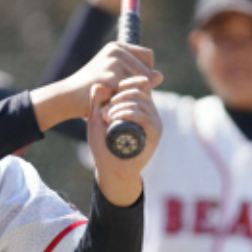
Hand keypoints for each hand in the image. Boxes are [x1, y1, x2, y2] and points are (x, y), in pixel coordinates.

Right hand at [33, 42, 161, 131]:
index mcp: (116, 47)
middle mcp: (116, 50)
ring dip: (131, 95)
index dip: (145, 72)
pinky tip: (108, 102)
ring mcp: (112, 62)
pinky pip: (130, 92)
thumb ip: (136, 75)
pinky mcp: (109, 76)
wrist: (65, 98)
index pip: (148, 56)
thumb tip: (159, 76)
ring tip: (112, 98)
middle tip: (120, 95)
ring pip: (142, 82)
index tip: (129, 83)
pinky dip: (122, 101)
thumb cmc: (91, 91)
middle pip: (148, 70)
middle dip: (140, 86)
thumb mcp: (115, 78)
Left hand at [86, 73, 160, 205]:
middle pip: (140, 90)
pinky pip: (145, 116)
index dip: (127, 82)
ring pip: (140, 101)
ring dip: (119, 106)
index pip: (142, 83)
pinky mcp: (155, 133)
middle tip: (103, 112)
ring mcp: (154, 122)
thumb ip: (96, 102)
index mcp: (139, 106)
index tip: (111, 91)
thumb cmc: (104, 145)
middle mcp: (150, 112)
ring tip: (105, 118)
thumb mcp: (96, 120)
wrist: (111, 169)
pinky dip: (127, 113)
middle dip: (118, 96)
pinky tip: (114, 118)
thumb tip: (98, 84)